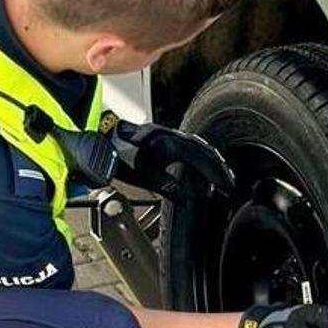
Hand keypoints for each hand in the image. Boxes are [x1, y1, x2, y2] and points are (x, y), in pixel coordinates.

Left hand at [108, 117, 233, 201]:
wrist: (99, 135)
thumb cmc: (116, 155)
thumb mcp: (139, 175)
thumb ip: (164, 184)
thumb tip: (185, 195)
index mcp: (165, 144)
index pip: (199, 158)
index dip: (214, 173)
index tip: (225, 187)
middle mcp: (169, 135)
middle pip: (203, 150)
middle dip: (218, 168)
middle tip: (228, 185)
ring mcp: (166, 132)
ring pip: (197, 144)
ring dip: (211, 160)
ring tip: (221, 176)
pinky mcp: (162, 134)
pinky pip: (188, 142)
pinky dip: (201, 154)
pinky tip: (203, 164)